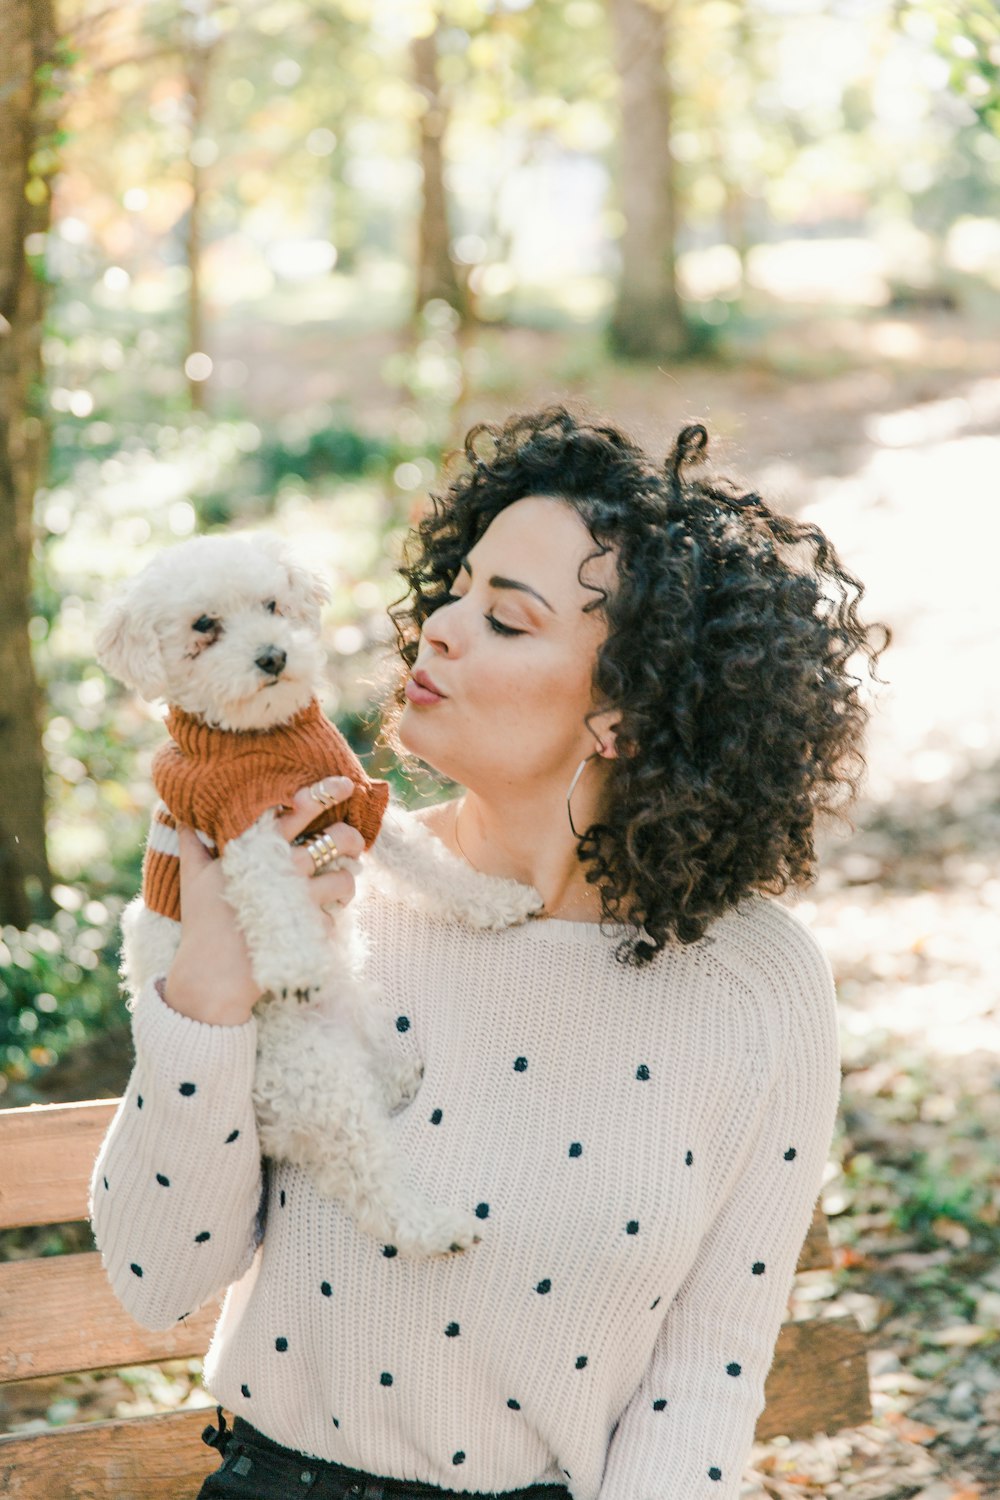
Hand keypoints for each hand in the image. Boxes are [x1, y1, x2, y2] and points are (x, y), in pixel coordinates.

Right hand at [163, 776, 363, 1025]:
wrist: (212, 975)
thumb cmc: (203, 922)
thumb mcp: (193, 876)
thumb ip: (194, 841)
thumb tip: (182, 812)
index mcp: (259, 848)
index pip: (299, 809)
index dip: (325, 792)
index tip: (344, 785)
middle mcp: (285, 867)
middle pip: (337, 840)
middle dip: (352, 839)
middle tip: (352, 845)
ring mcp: (301, 898)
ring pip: (346, 880)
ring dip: (346, 884)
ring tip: (338, 890)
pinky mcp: (311, 928)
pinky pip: (335, 918)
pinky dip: (328, 922)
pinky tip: (315, 925)